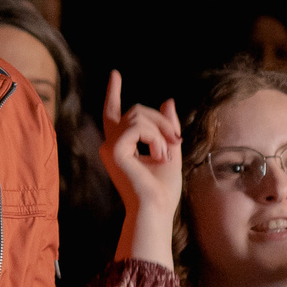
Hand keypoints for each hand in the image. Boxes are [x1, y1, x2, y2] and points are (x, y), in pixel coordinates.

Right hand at [102, 70, 184, 268]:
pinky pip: (137, 127)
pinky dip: (154, 138)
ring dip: (160, 130)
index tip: (115, 74)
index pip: (114, 114)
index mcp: (121, 147)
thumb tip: (168, 100)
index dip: (113, 93)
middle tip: (177, 140)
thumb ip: (167, 128)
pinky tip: (159, 155)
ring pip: (138, 115)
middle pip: (136, 111)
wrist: (156, 211)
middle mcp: (111, 145)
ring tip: (166, 153)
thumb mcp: (170, 151)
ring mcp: (110, 147)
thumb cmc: (163, 191)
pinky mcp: (114, 150)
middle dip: (161, 120)